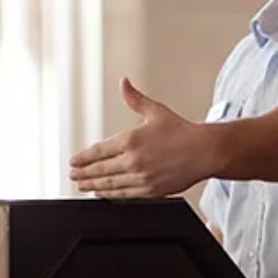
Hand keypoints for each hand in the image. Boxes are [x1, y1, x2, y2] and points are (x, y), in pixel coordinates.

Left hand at [69, 78, 214, 198]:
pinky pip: (124, 194)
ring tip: (82, 186)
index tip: (73, 161)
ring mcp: (141, 177)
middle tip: (73, 175)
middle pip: (100, 170)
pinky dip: (110, 194)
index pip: (98, 151)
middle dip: (83, 173)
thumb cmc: (184, 132)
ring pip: (110, 184)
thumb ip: (135, 99)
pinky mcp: (151, 190)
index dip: (83, 158)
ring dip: (93, 185)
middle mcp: (133, 160)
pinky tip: (103, 193)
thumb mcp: (156, 111)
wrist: (205, 152)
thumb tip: (124, 83)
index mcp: (131, 140)